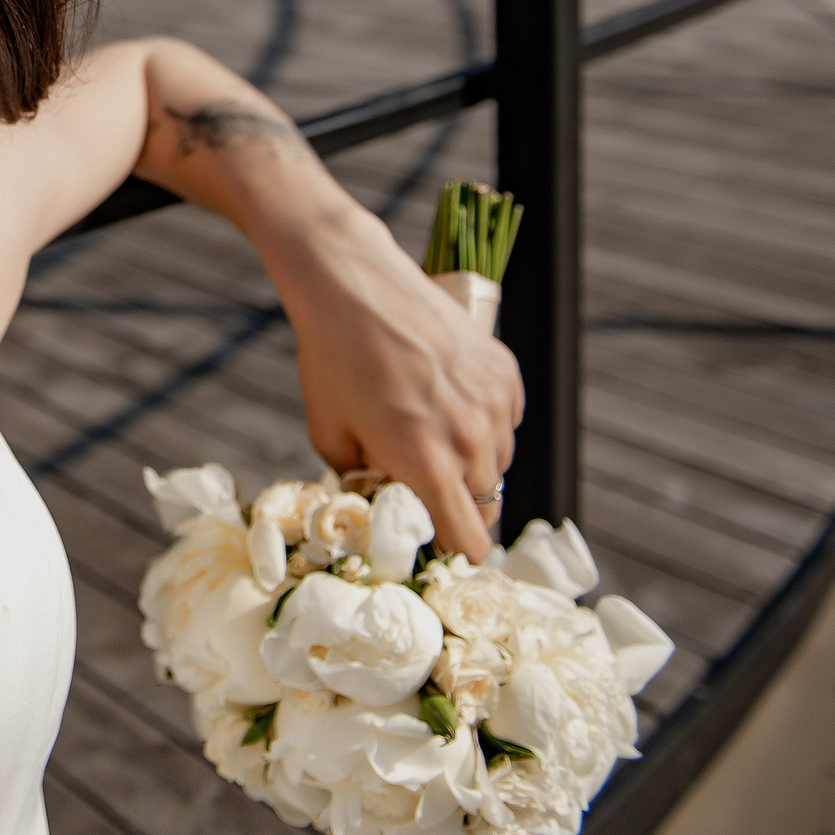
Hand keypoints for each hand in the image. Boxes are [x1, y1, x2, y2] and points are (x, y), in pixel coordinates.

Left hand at [263, 199, 523, 562]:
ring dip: (473, 459)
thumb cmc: (332, 359)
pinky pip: (506, 418)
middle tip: (423, 475)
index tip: (445, 542)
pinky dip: (485, 419)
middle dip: (457, 499)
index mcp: (427, 466)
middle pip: (484, 502)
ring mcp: (493, 405)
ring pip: (499, 460)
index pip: (470, 540)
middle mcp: (470, 440)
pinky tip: (448, 397)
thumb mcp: (328, 432)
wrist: (353, 285)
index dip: (457, 549)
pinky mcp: (504, 373)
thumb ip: (357, 476)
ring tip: (430, 427)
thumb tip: (376, 489)